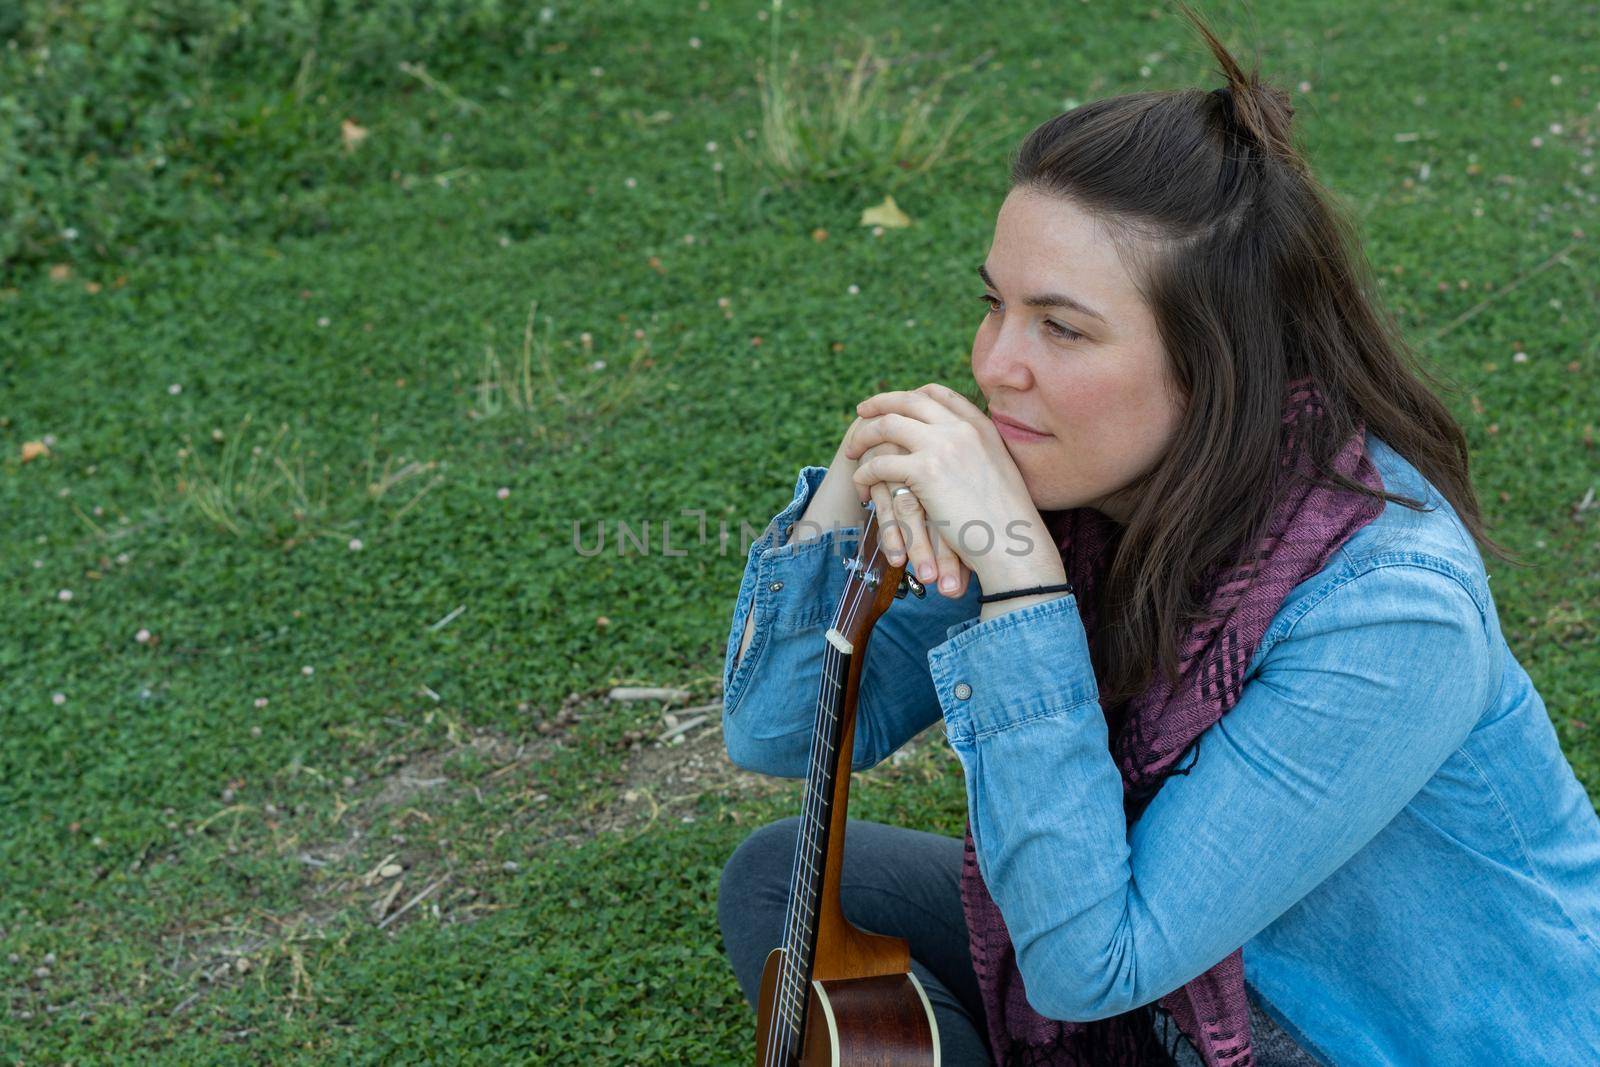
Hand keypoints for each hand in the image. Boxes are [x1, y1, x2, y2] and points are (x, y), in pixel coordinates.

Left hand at [843, 383, 1064, 589]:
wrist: (1013, 544)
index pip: (939, 394)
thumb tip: (956, 457)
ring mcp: (943, 445)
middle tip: (861, 412)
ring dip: (864, 437)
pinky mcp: (925, 471)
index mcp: (981, 426)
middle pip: (909, 401)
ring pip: (888, 425)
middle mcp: (961, 428)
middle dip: (880, 403)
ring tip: (852, 452)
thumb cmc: (1008, 522)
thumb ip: (976, 454)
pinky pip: (880, 463)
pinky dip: (865, 473)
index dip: (911, 395)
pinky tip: (862, 486)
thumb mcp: (998, 473)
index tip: (894, 404)